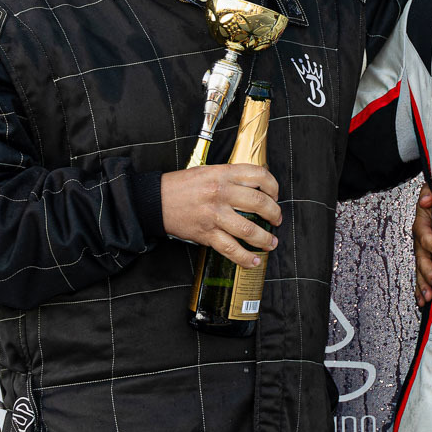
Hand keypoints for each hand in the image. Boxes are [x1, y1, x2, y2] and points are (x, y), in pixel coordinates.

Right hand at [161, 164, 280, 268]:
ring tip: (271, 243)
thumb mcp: (208, 171)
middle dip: (275, 214)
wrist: (154, 200)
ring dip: (265, 239)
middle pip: (259, 203)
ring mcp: (214, 214)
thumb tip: (254, 187)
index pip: (259, 176)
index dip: (274, 186)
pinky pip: (230, 248)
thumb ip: (230, 177)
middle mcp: (221, 193)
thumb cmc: (181, 186)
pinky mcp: (205, 233)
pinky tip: (253, 261)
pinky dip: (244, 257)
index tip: (276, 195)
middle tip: (277, 220)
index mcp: (223, 174)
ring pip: (248, 229)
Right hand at [412, 183, 431, 306]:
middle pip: (421, 258)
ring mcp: (422, 251)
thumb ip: (430, 191)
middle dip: (428, 273)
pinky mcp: (426, 258)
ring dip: (422, 284)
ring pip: (419, 270)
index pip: (425, 237)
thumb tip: (427, 199)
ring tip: (427, 298)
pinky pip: (420, 275)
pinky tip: (422, 301)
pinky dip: (420, 288)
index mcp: (422, 224)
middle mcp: (419, 240)